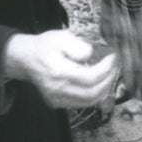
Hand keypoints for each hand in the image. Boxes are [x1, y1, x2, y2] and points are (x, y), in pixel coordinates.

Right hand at [4, 30, 118, 108]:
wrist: (25, 60)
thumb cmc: (44, 47)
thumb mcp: (60, 37)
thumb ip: (78, 45)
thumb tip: (90, 55)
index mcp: (58, 71)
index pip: (90, 77)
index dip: (106, 69)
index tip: (113, 58)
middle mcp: (57, 89)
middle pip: (92, 93)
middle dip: (108, 80)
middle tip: (115, 67)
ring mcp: (56, 98)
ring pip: (88, 102)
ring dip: (104, 89)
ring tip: (110, 75)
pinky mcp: (56, 103)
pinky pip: (80, 104)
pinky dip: (93, 95)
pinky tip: (98, 83)